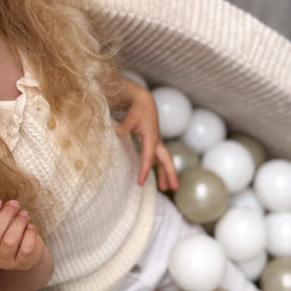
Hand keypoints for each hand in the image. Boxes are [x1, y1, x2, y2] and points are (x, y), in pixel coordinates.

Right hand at [0, 197, 53, 290]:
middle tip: (14, 204)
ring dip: (19, 223)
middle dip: (5, 214)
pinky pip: (25, 249)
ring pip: (10, 241)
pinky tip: (30, 226)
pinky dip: (29, 234)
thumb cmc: (7, 231)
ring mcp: (5, 263)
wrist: (28, 250)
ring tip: (24, 214)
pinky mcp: (22, 264)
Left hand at [114, 76, 178, 191]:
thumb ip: (125, 124)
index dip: (145, 169)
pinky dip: (160, 168)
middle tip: (174, 188)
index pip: (148, 157)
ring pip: (164, 160)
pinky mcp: (154, 142)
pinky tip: (159, 177)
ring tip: (167, 189)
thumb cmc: (138, 108)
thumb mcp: (131, 115)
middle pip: (166, 160)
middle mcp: (156, 141)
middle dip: (170, 174)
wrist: (144, 101)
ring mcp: (156, 142)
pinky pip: (158, 158)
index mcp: (151, 137)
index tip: (141, 182)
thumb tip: (117, 132)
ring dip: (166, 174)